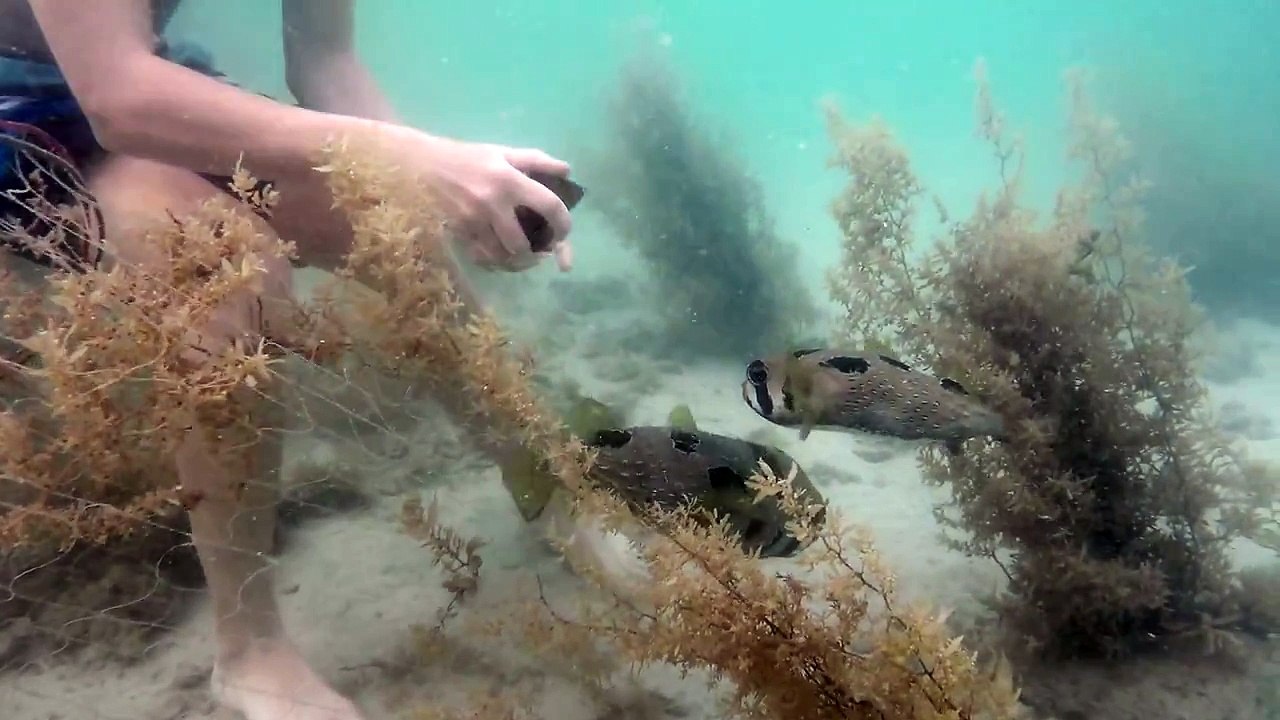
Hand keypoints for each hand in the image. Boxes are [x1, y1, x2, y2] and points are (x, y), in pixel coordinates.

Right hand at [399, 130, 574, 271]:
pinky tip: (501, 255)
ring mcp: (472, 222)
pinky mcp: (457, 233)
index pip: (549, 206)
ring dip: (517, 262)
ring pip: (501, 257)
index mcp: (509, 179)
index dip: (563, 224)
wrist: (418, 164)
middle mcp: (492, 204)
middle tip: (543, 251)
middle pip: (522, 244)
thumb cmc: (465, 157)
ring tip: (525, 256)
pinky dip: (495, 261)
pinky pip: (481, 258)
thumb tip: (567, 172)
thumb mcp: (501, 152)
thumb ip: (536, 161)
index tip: (564, 232)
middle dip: (537, 253)